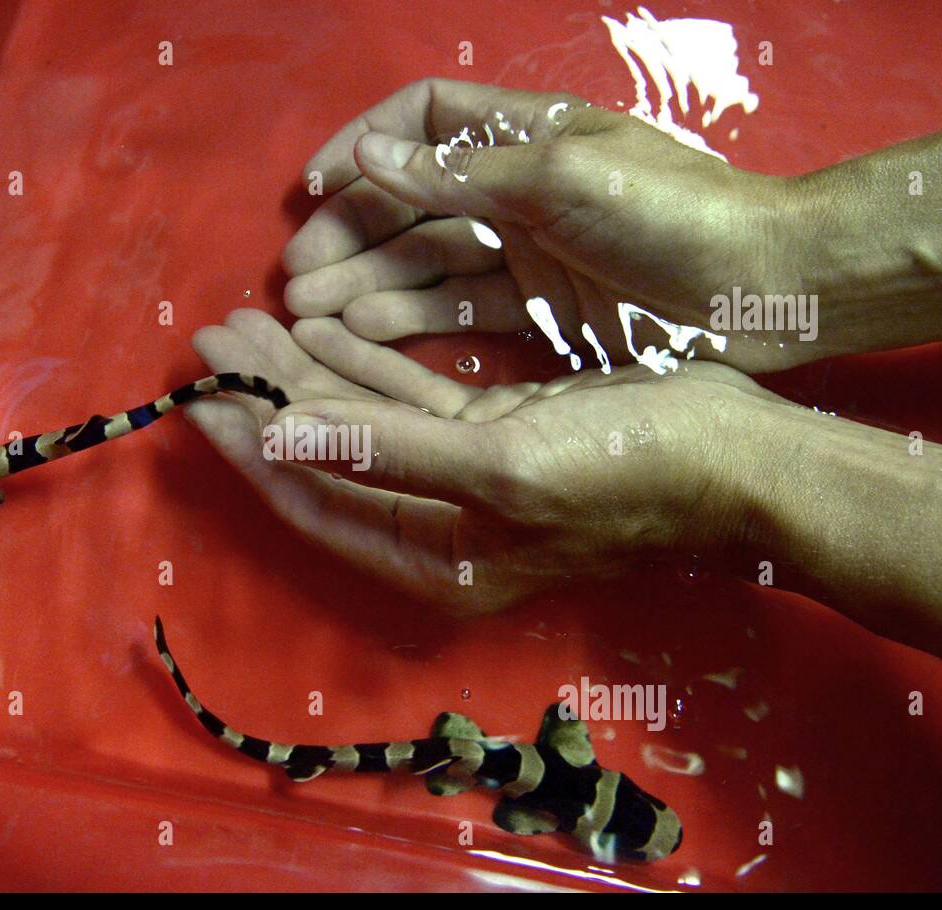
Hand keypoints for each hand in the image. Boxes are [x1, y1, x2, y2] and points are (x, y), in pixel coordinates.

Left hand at [189, 309, 787, 614]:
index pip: (310, 498)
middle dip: (268, 397)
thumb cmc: (626, 470)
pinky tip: (325, 332)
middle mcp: (436, 528)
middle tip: (215, 334)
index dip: (251, 446)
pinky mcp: (492, 437)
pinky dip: (366, 367)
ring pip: (361, 422)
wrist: (740, 457)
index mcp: (430, 556)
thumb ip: (384, 449)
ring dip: (309, 373)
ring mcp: (463, 482)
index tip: (201, 390)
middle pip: (325, 458)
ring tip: (251, 322)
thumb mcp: (499, 463)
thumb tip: (278, 438)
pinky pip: (408, 400)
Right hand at [283, 78, 820, 372]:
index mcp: (527, 135)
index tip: (314, 189)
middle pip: (413, 202)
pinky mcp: (544, 309)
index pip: (424, 122)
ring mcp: (529, 252)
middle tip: (297, 278)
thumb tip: (369, 155)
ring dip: (370, 282)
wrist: (765, 289)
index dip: (364, 147)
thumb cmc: (671, 215)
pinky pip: (464, 309)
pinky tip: (366, 331)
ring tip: (314, 314)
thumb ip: (462, 173)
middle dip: (353, 234)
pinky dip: (416, 318)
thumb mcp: (561, 179)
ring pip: (429, 261)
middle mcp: (519, 188)